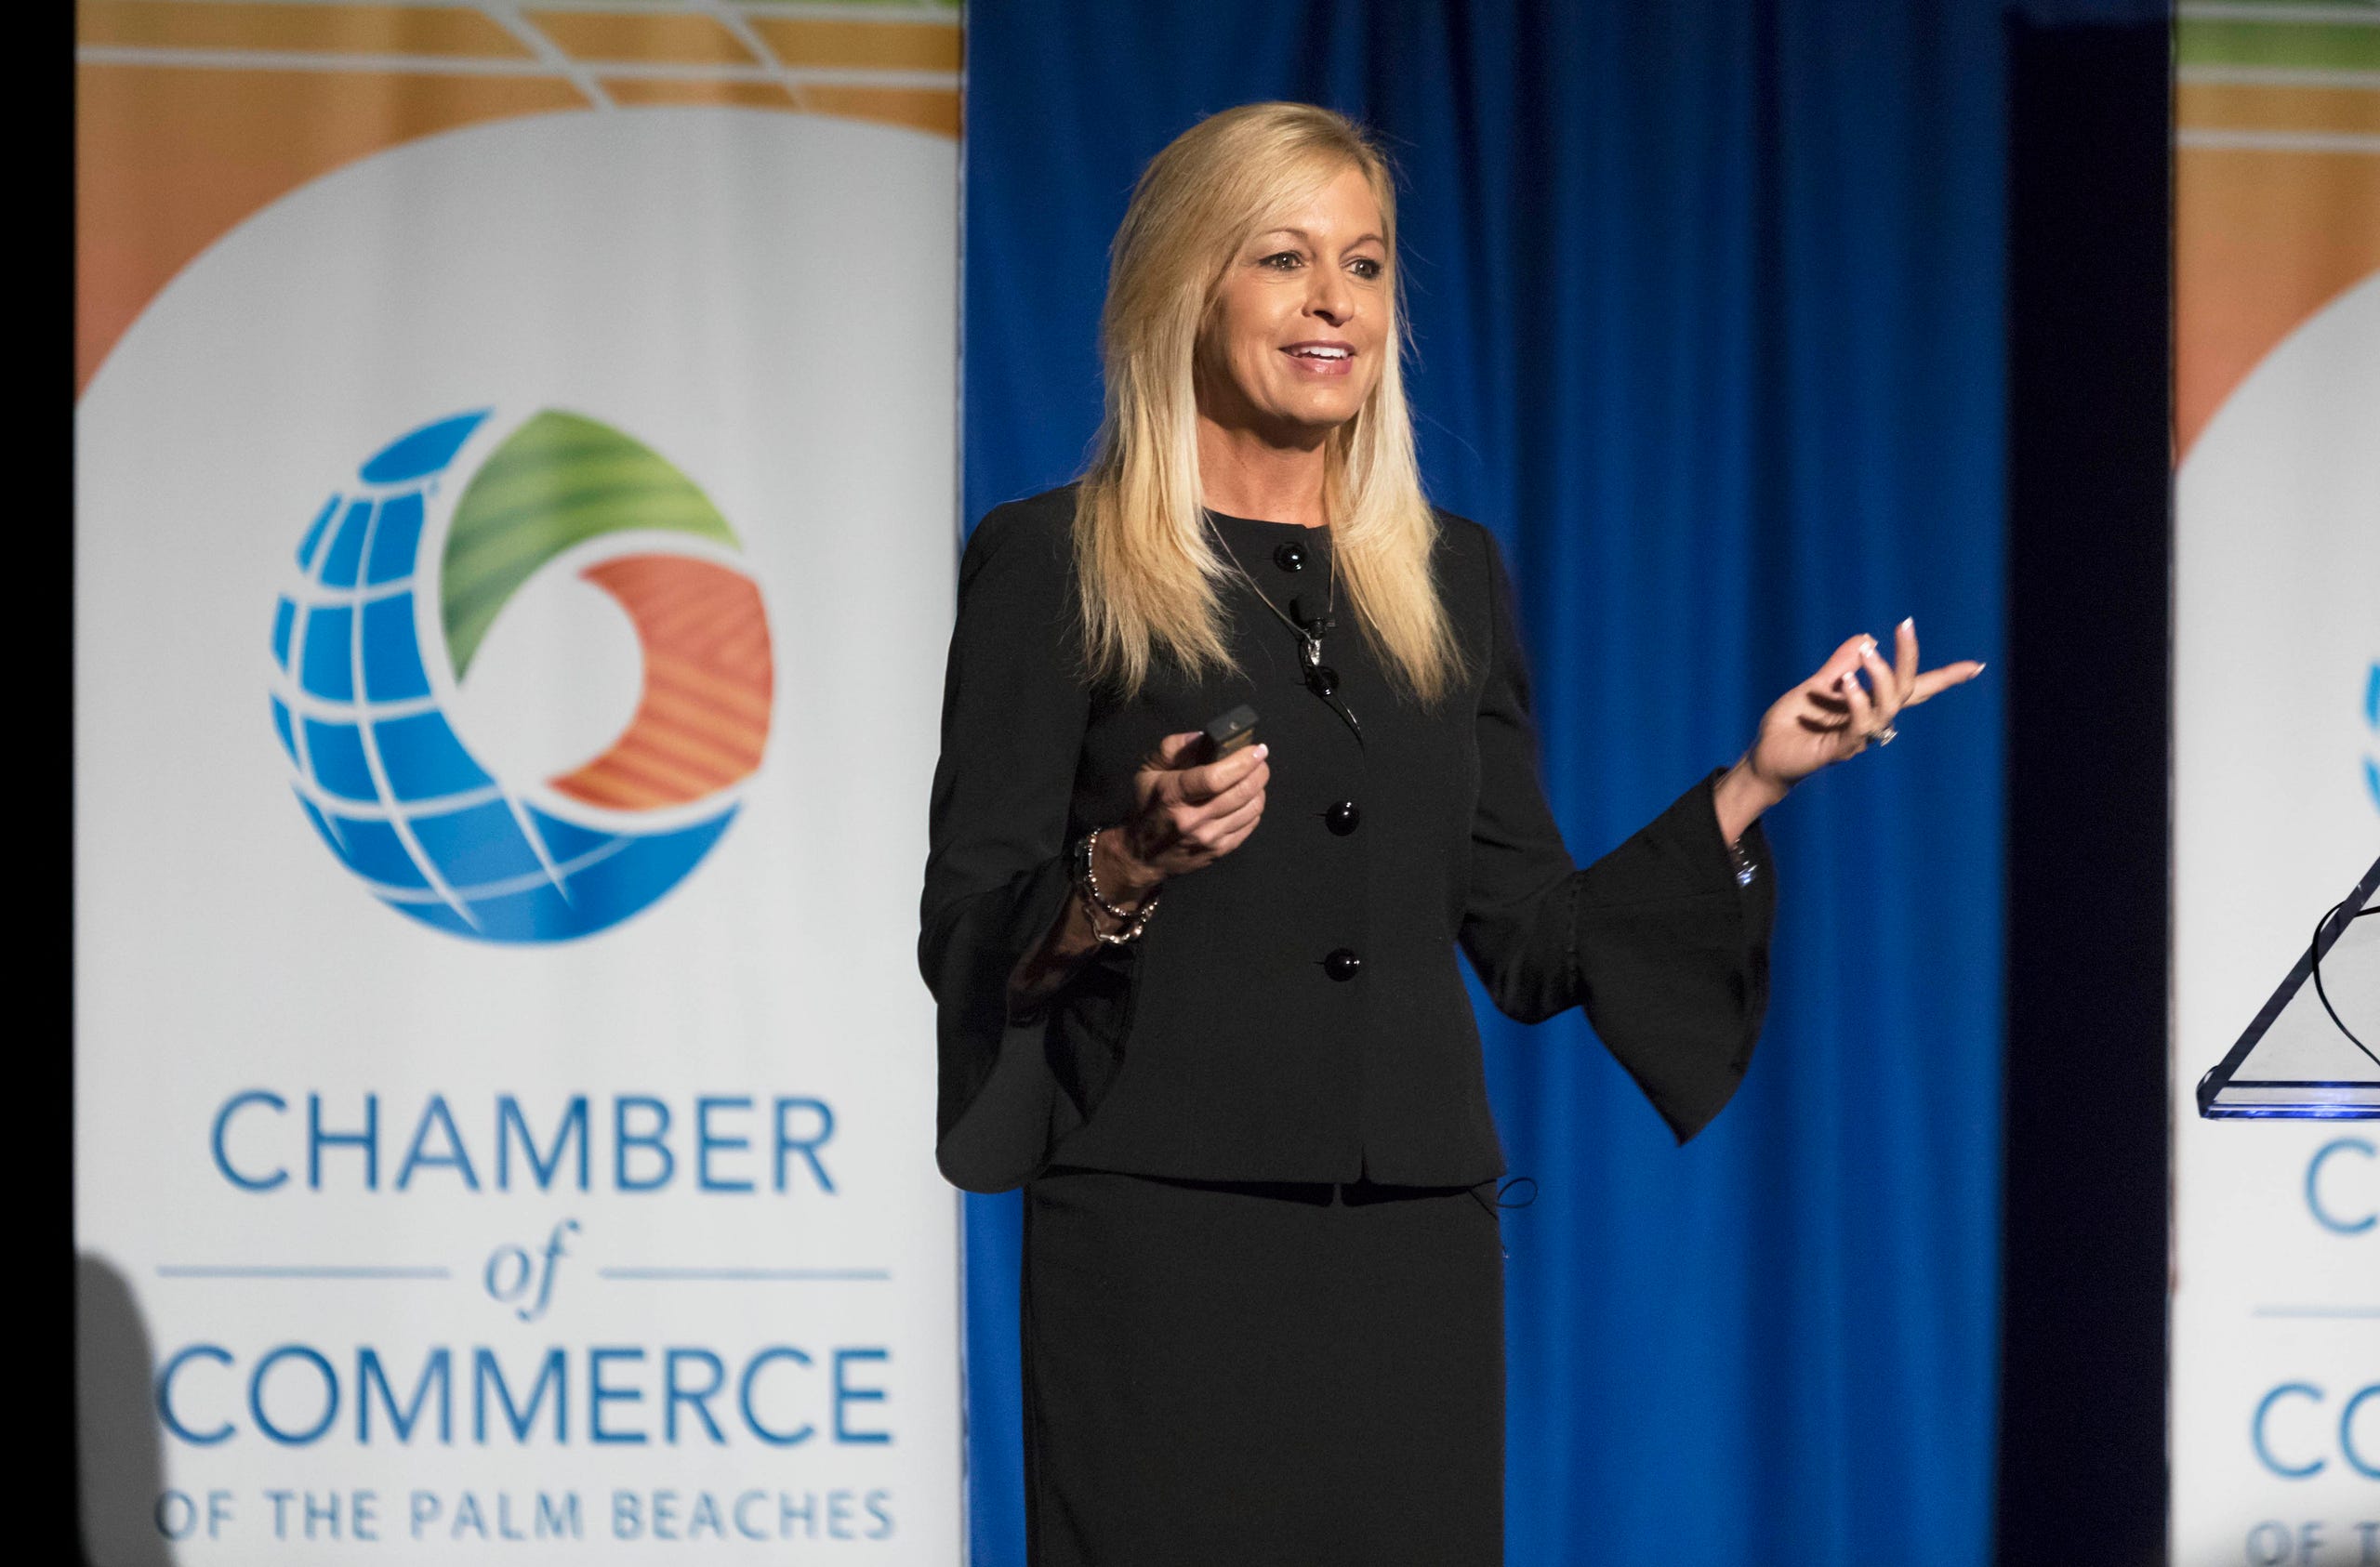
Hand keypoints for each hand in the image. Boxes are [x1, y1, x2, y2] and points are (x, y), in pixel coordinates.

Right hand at [1100, 732, 1270, 898]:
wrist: (1143, 855)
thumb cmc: (1148, 807)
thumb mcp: (1148, 771)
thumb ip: (1173, 748)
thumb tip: (1204, 737)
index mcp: (1174, 795)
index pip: (1215, 778)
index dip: (1242, 761)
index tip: (1257, 749)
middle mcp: (1193, 819)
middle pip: (1240, 792)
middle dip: (1259, 771)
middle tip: (1260, 759)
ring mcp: (1209, 838)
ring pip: (1251, 808)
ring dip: (1259, 788)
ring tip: (1255, 777)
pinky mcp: (1220, 850)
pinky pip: (1250, 824)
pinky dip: (1254, 807)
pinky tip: (1248, 798)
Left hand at [1740, 618, 1984, 795]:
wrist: (1765, 755)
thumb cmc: (1793, 724)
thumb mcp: (1816, 686)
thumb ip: (1839, 665)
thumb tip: (1867, 637)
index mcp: (1868, 704)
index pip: (1912, 689)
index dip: (1944, 678)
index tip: (1977, 666)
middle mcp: (1869, 721)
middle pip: (1904, 691)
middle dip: (1909, 658)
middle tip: (1905, 627)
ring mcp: (1857, 737)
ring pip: (1886, 708)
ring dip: (1881, 677)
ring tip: (1868, 654)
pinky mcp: (1838, 750)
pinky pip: (1858, 727)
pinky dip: (1856, 702)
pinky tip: (1847, 682)